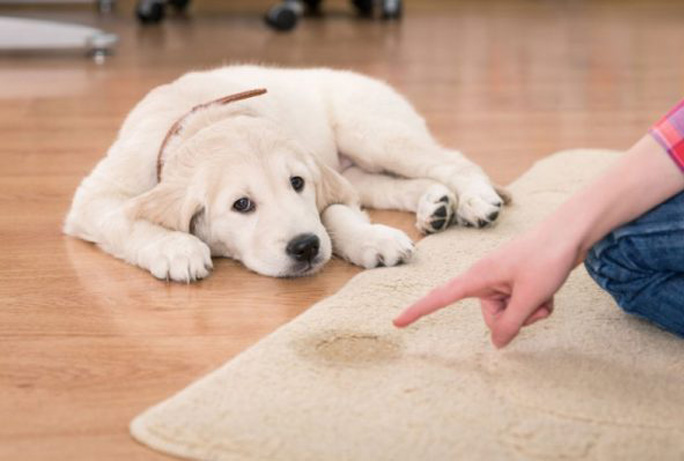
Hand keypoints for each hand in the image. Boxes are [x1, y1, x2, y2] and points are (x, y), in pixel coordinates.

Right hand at [393, 227, 580, 347]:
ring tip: (545, 292)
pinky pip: (522, 305)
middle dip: (516, 319)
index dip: (418, 311)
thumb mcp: (529, 297)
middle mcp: (486, 279)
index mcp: (478, 277)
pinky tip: (550, 290)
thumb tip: (497, 344)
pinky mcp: (516, 281)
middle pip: (492, 318)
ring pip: (511, 314)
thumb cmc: (546, 258)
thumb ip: (511, 324)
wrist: (571, 232)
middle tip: (535, 301)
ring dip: (531, 311)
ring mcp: (502, 280)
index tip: (397, 322)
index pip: (440, 297)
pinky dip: (537, 304)